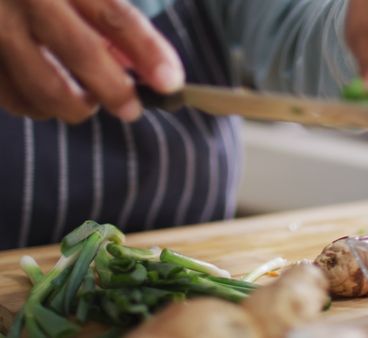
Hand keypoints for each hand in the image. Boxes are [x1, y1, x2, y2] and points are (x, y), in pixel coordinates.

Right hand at [0, 0, 183, 122]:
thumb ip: (112, 21)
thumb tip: (145, 68)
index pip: (115, 16)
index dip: (147, 51)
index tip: (171, 82)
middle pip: (82, 52)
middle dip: (115, 90)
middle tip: (133, 110)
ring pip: (46, 87)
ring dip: (77, 105)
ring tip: (87, 101)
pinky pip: (16, 99)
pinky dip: (41, 107)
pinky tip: (50, 99)